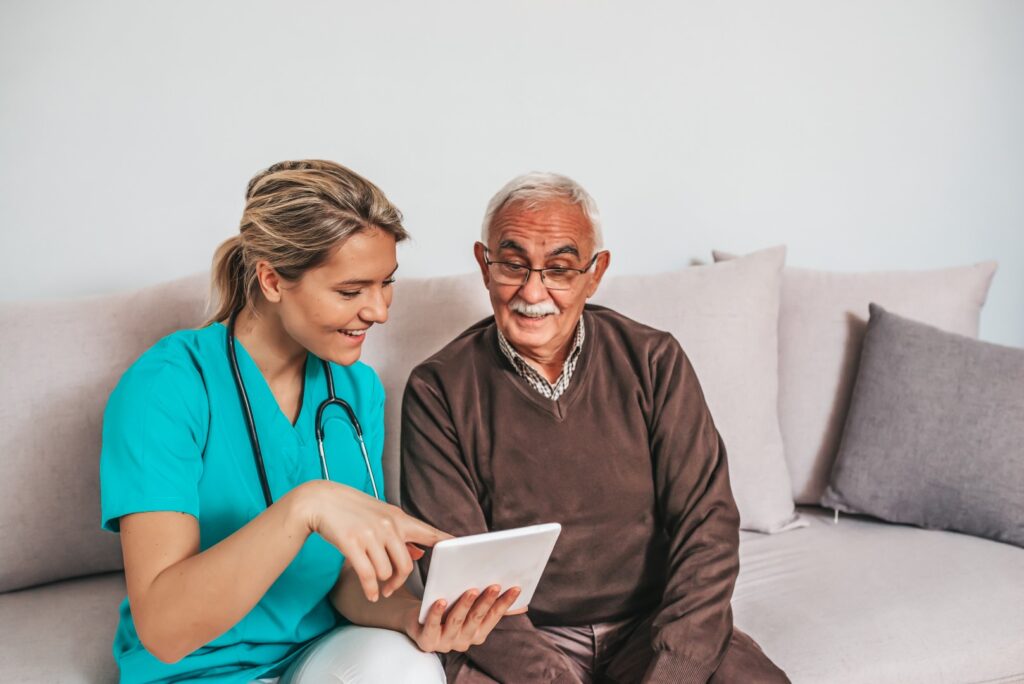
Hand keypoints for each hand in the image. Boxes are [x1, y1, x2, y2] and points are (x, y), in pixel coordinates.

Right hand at [298, 480, 450, 601]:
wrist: (321, 500)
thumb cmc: (353, 510)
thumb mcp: (381, 516)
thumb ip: (401, 534)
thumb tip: (419, 553)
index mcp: (399, 518)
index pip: (429, 533)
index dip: (447, 544)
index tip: (463, 551)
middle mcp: (388, 526)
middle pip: (406, 565)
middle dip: (399, 582)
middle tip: (391, 589)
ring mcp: (370, 535)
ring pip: (386, 572)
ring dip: (382, 585)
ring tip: (377, 587)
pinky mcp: (352, 544)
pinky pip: (368, 576)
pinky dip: (370, 590)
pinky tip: (370, 595)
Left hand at [405, 585, 522, 652]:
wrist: (414, 618)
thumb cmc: (447, 609)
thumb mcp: (471, 608)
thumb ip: (492, 608)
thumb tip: (523, 605)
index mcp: (477, 634)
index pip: (494, 617)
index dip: (505, 603)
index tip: (516, 587)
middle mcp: (463, 642)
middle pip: (476, 619)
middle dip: (486, 602)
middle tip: (495, 585)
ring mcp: (444, 643)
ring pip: (456, 621)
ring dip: (465, 605)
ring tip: (472, 590)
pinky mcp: (426, 641)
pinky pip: (432, 627)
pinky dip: (437, 614)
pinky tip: (441, 601)